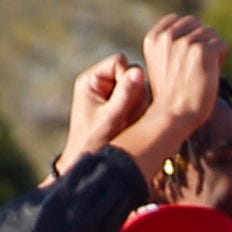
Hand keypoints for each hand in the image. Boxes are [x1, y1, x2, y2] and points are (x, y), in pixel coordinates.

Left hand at [58, 50, 147, 167]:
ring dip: (139, 108)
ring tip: (127, 126)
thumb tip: (139, 71)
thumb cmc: (93, 145)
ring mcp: (113, 96)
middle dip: (136, 96)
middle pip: (132, 75)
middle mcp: (102, 84)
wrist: (90, 169)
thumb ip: (126, 95)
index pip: (120, 62)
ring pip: (140, 90)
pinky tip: (131, 128)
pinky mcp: (122, 108)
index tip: (127, 102)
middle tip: (127, 118)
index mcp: (91, 81)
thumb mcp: (110, 119)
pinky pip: (141, 103)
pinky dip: (140, 115)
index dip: (129, 77)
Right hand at [127, 16, 226, 168]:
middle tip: (198, 65)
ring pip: (212, 34)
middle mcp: (168, 37)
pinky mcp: (202, 51)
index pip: (178, 20)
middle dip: (202, 40)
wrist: (174, 116)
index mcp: (154, 38)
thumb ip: (172, 45)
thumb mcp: (162, 64)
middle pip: (197, 24)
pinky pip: (222, 44)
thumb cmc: (170, 95)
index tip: (186, 57)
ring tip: (203, 72)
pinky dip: (222, 59)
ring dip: (213, 51)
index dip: (188, 35)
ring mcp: (185, 42)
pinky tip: (212, 74)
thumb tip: (197, 30)